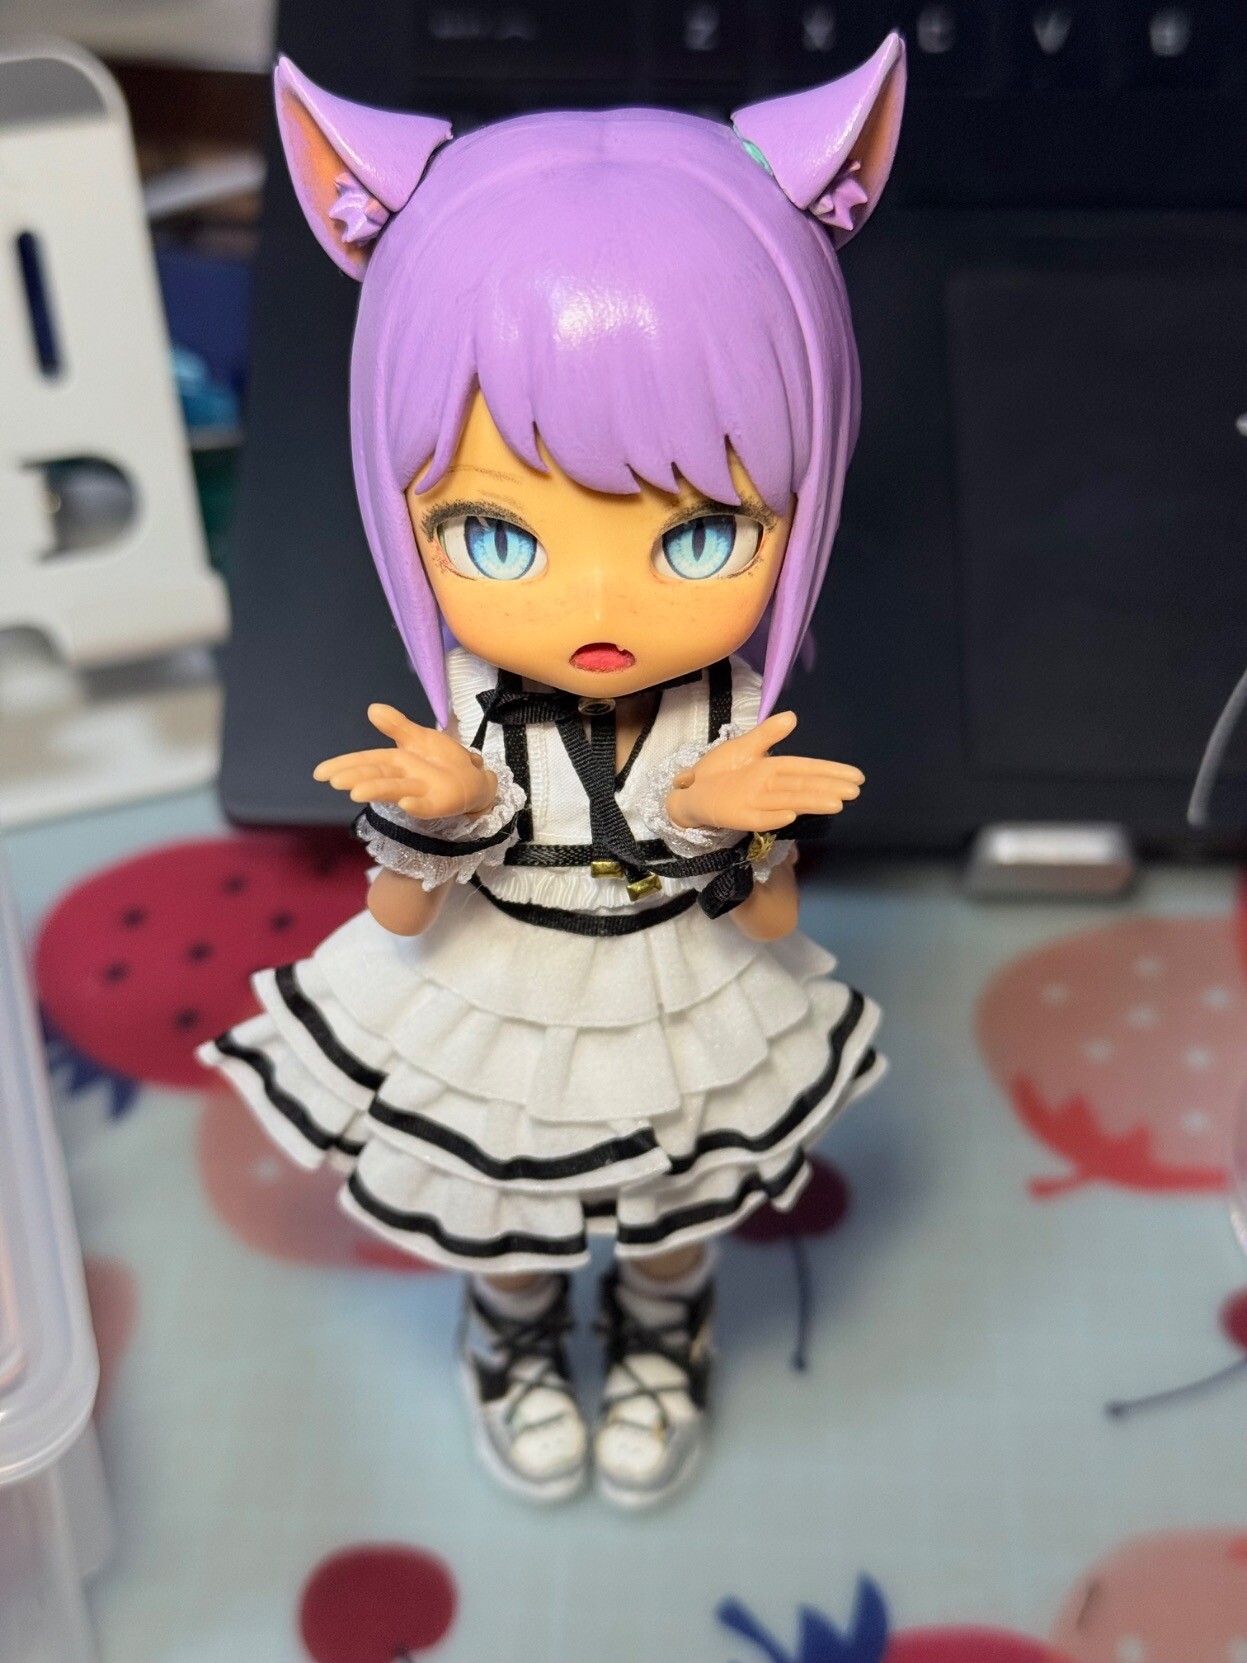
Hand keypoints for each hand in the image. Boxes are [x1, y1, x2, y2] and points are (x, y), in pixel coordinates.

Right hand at [313, 704, 496, 818]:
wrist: (475, 777)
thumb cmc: (442, 760)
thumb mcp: (419, 737)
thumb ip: (397, 726)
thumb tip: (372, 709)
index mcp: (395, 761)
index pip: (366, 761)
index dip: (343, 766)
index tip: (321, 773)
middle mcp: (403, 778)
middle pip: (376, 776)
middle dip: (356, 778)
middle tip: (335, 781)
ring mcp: (420, 792)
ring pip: (395, 790)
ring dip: (377, 791)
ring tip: (357, 792)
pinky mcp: (439, 804)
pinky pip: (427, 806)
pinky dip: (416, 806)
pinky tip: (406, 804)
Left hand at [666, 711, 862, 832]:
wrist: (690, 789)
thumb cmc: (721, 769)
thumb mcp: (744, 746)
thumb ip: (767, 734)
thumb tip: (792, 716)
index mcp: (773, 769)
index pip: (806, 769)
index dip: (830, 771)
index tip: (856, 776)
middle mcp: (769, 787)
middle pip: (803, 786)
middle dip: (829, 788)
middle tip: (855, 791)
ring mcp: (755, 802)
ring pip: (788, 801)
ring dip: (810, 803)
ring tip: (836, 803)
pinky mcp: (738, 816)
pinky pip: (758, 817)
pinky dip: (773, 817)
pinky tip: (791, 815)